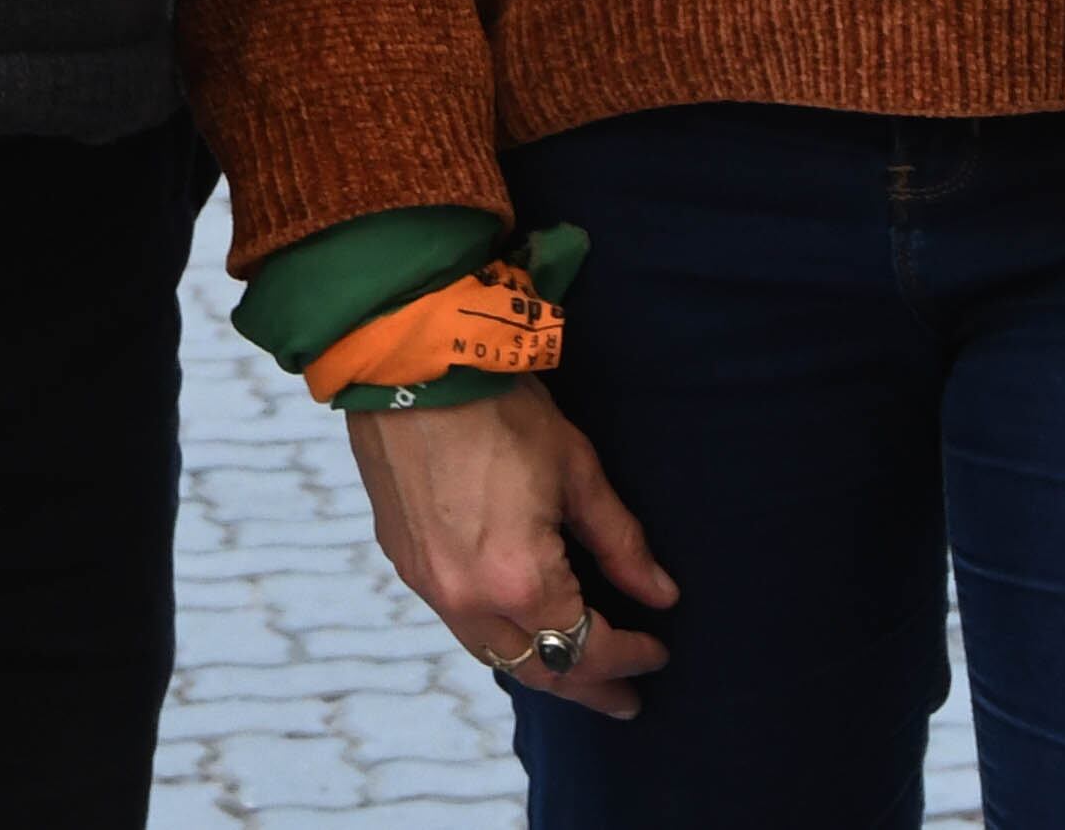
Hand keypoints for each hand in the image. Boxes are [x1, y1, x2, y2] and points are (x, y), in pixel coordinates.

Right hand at [342, 386, 678, 719]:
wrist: (411, 365)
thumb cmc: (500, 408)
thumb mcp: (577, 470)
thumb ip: (620, 542)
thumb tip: (660, 593)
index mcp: (520, 581)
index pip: (586, 647)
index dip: (629, 657)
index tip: (658, 652)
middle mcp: (468, 599)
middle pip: (538, 669)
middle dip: (587, 687)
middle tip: (624, 699)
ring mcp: (429, 585)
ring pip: (493, 653)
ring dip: (540, 665)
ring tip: (577, 670)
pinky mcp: (404, 561)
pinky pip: (459, 621)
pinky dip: (499, 633)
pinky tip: (520, 623)